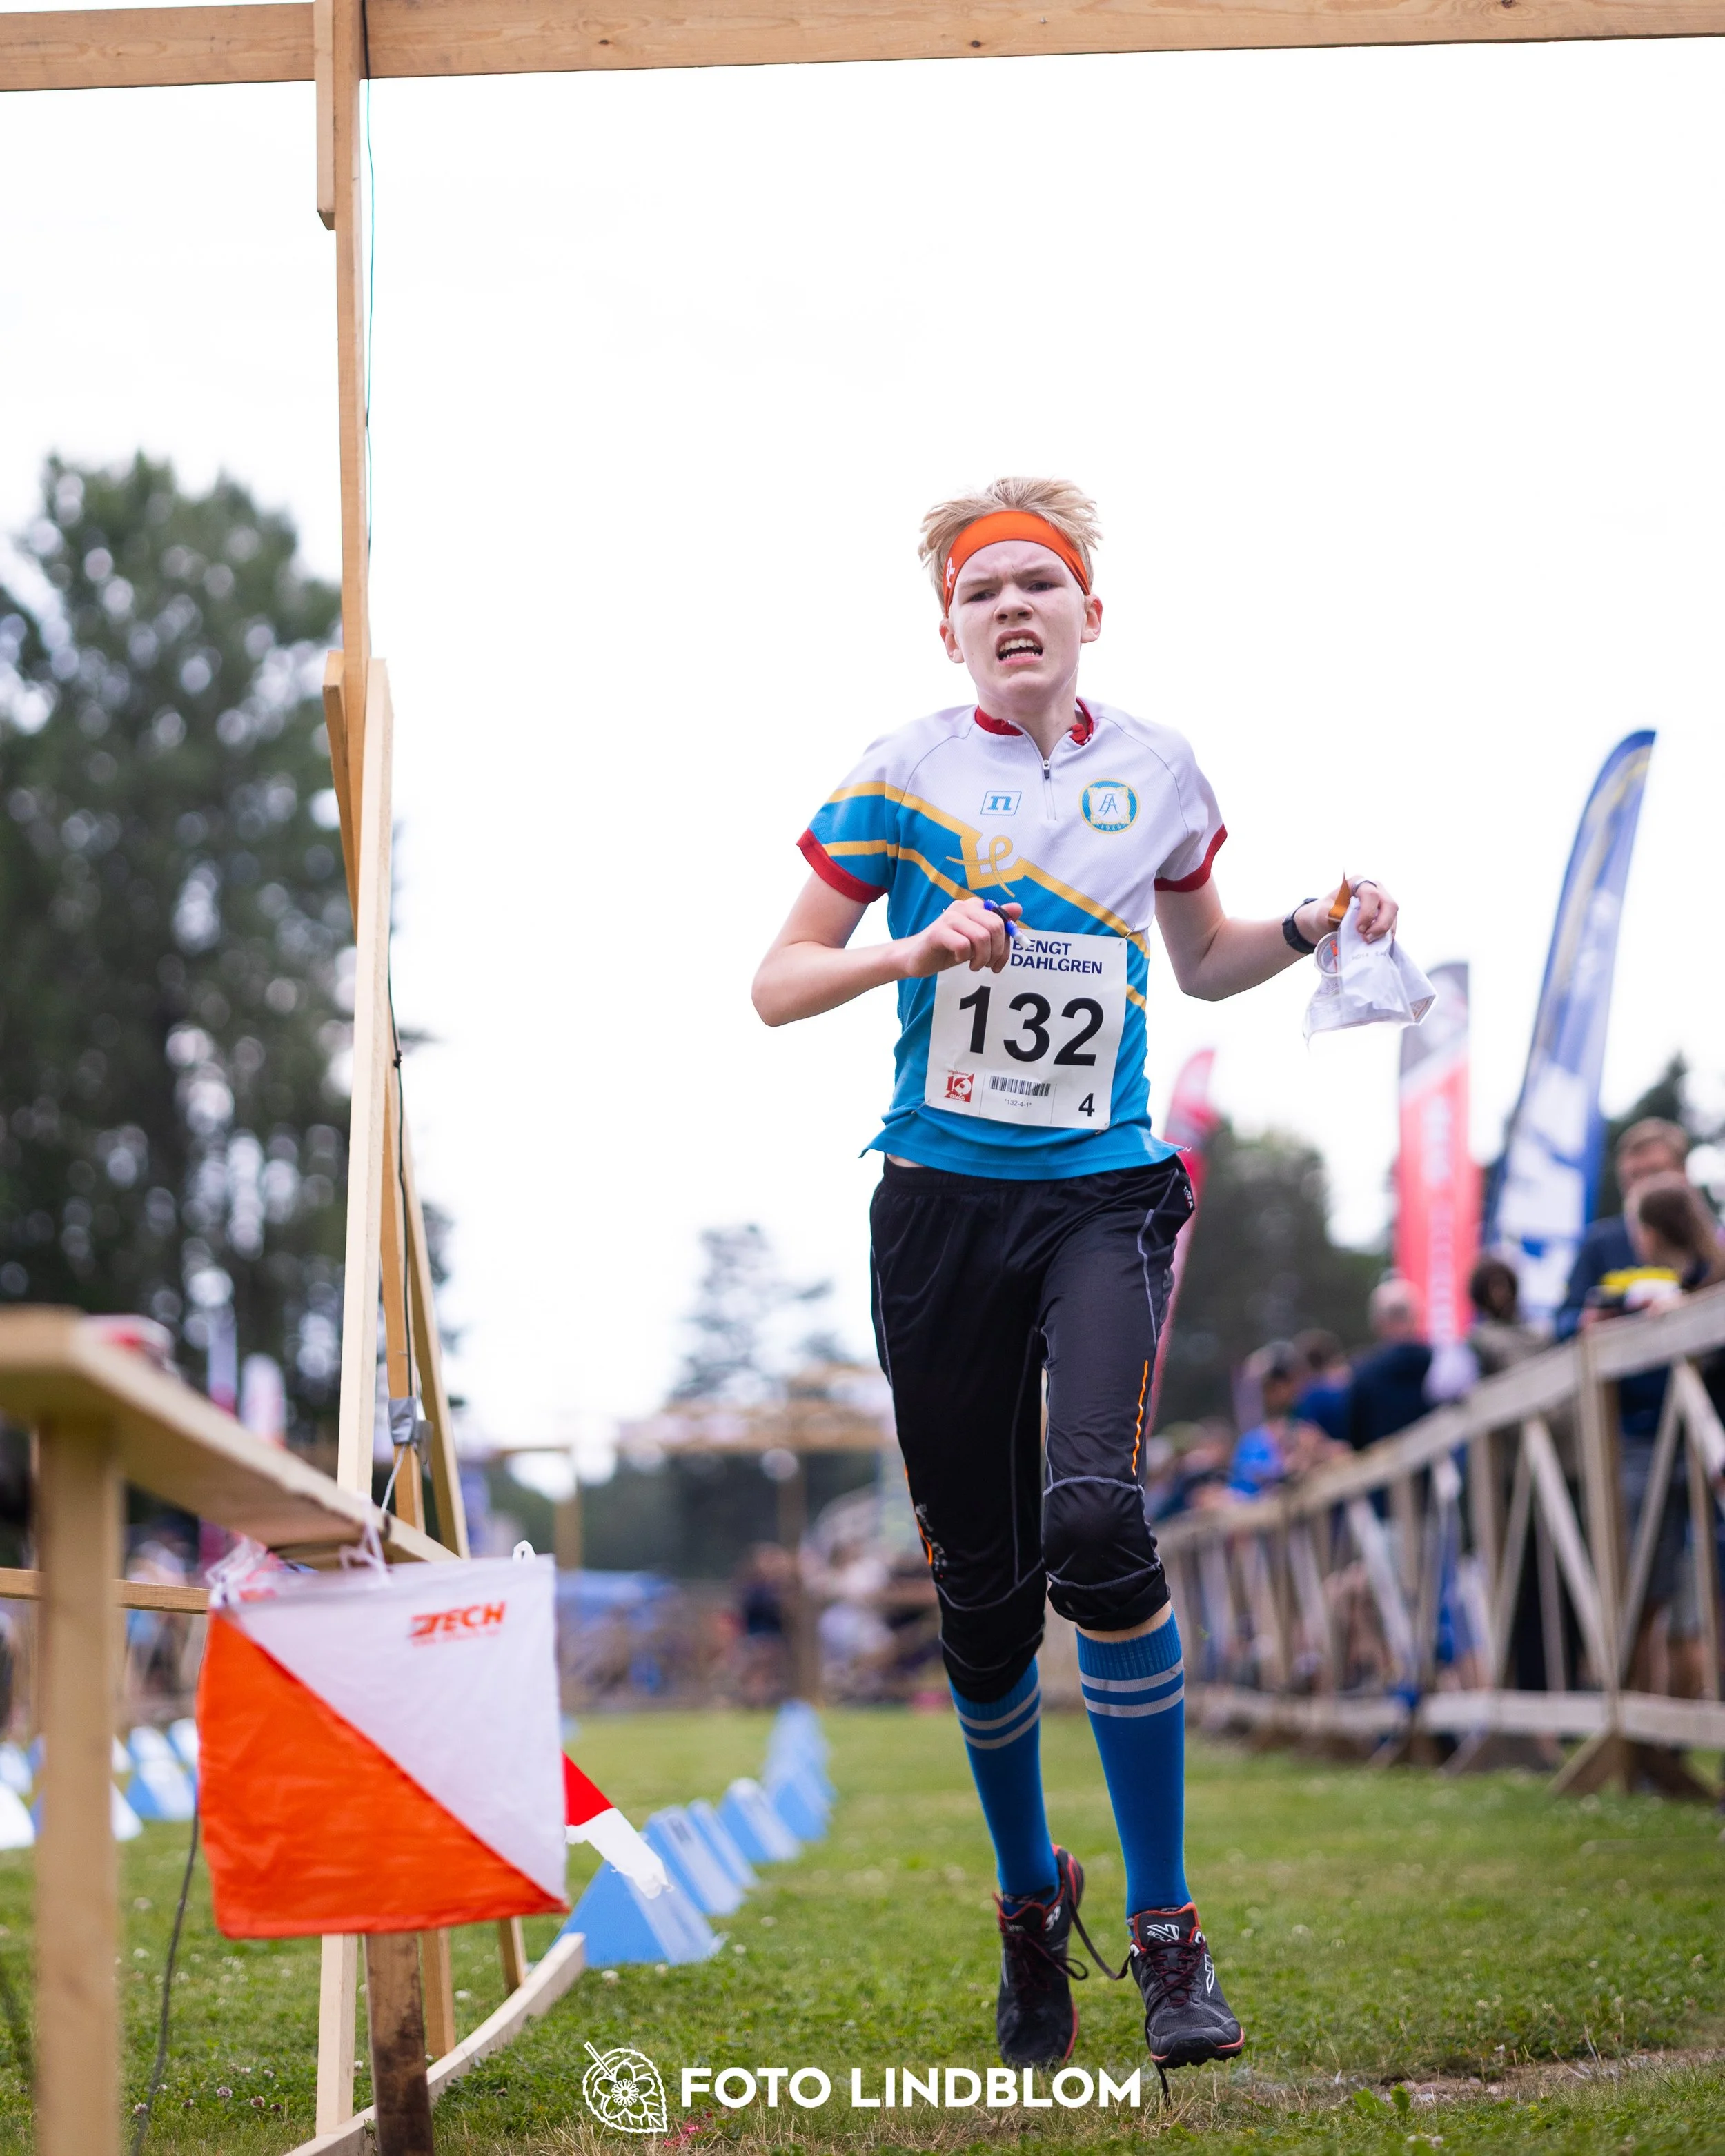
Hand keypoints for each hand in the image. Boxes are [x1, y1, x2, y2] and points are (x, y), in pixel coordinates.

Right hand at [898, 897, 1020, 978]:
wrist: (917, 957)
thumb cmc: (950, 948)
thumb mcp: (978, 939)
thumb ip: (997, 925)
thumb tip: (1018, 908)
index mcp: (975, 906)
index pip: (1003, 921)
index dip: (1006, 945)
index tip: (999, 961)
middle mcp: (963, 906)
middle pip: (995, 927)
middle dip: (996, 952)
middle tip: (988, 965)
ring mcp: (950, 917)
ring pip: (981, 937)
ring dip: (981, 958)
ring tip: (974, 965)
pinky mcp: (938, 932)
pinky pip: (963, 946)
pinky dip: (964, 958)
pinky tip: (957, 959)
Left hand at [1293, 878, 1397, 948]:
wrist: (1323, 922)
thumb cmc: (1323, 913)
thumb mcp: (1321, 913)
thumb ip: (1332, 913)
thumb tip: (1345, 919)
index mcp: (1358, 883)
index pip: (1371, 894)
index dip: (1368, 913)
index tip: (1358, 929)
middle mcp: (1374, 889)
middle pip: (1389, 904)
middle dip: (1381, 924)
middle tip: (1367, 939)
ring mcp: (1382, 903)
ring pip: (1393, 916)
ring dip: (1384, 932)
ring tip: (1369, 942)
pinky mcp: (1385, 916)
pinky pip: (1392, 926)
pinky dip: (1386, 936)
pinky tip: (1376, 943)